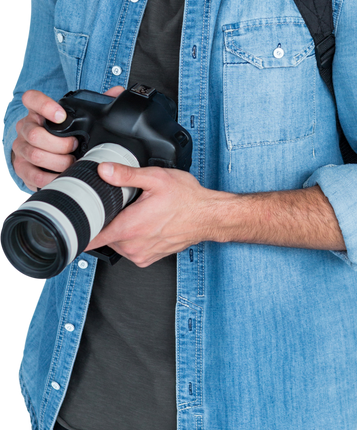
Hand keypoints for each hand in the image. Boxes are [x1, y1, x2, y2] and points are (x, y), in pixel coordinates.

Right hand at [12, 86, 124, 191]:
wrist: (47, 157)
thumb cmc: (66, 135)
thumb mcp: (78, 119)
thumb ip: (97, 104)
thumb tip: (117, 92)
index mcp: (37, 112)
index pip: (31, 99)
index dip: (44, 106)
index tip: (61, 115)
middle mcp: (25, 128)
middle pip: (34, 134)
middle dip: (59, 144)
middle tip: (75, 147)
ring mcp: (21, 148)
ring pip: (35, 154)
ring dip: (57, 161)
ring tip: (71, 162)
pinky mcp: (21, 168)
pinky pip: (32, 174)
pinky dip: (50, 178)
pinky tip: (62, 176)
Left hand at [84, 161, 224, 266]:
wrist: (209, 216)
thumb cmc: (187, 199)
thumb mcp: (156, 178)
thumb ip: (126, 175)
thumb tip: (104, 170)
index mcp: (130, 228)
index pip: (90, 238)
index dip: (79, 229)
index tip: (74, 221)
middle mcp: (133, 246)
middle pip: (103, 236)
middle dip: (106, 220)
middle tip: (121, 204)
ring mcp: (141, 255)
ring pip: (116, 242)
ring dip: (119, 229)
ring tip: (136, 213)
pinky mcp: (148, 259)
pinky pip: (129, 249)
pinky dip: (131, 237)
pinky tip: (144, 223)